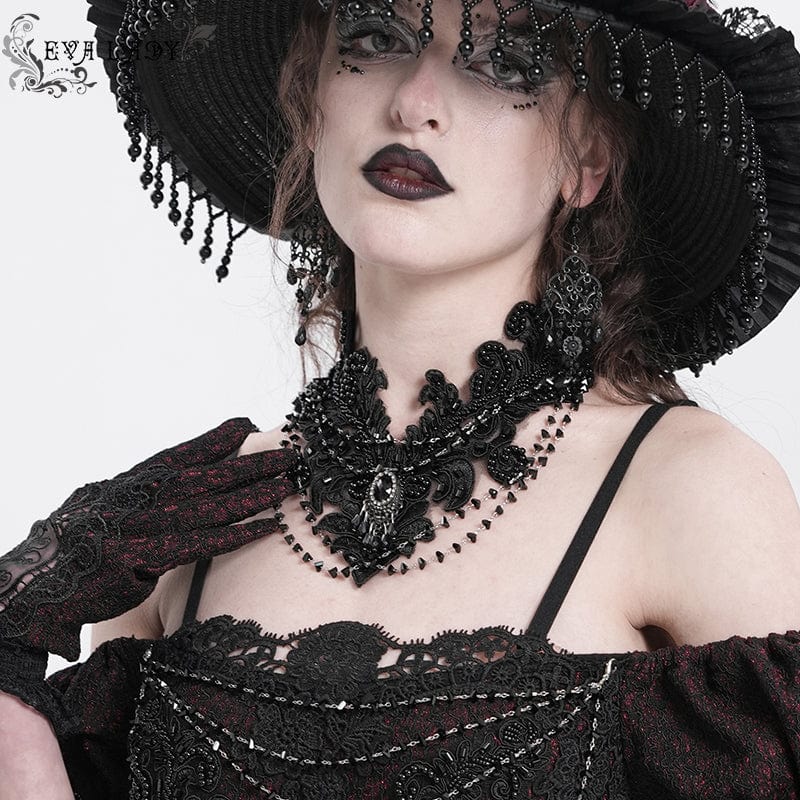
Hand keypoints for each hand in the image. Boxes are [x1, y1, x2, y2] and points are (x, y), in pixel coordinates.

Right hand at [0, 418, 297, 660]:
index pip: (179, 455)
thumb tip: (161, 484)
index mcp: (129, 483)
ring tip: (288, 485)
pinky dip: (235, 535)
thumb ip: (133, 493)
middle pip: (205, 475)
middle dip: (250, 463)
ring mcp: (140, 525)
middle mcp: (138, 497)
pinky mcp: (142, 558)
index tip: (247, 424)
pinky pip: (199, 545)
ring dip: (253, 495)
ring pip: (210, 505)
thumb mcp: (98, 505)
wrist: (33, 584)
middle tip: (289, 454)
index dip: (214, 439)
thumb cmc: (68, 549)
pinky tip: (265, 528)